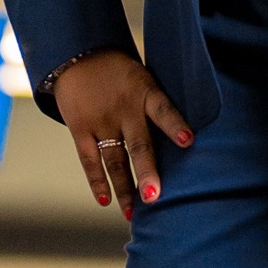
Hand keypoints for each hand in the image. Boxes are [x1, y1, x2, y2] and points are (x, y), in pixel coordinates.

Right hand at [53, 50, 193, 217]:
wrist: (78, 54)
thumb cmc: (121, 73)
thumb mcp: (144, 78)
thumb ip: (157, 106)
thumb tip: (187, 140)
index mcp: (144, 92)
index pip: (163, 109)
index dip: (176, 125)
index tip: (189, 141)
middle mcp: (123, 109)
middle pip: (138, 144)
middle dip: (146, 171)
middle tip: (154, 196)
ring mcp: (101, 121)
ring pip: (114, 160)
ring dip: (124, 187)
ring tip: (133, 213)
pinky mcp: (80, 128)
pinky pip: (89, 159)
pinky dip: (97, 181)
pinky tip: (106, 201)